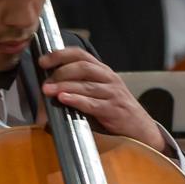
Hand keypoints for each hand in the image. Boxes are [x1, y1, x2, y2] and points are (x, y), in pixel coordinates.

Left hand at [38, 47, 168, 152]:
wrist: (141, 128)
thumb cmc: (116, 110)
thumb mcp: (100, 92)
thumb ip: (80, 86)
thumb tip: (50, 87)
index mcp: (103, 72)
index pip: (81, 55)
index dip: (61, 55)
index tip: (43, 60)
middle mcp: (109, 78)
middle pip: (83, 67)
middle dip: (60, 71)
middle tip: (45, 81)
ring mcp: (113, 93)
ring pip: (86, 84)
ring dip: (63, 86)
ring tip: (48, 90)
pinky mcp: (114, 110)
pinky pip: (92, 103)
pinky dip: (76, 100)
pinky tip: (63, 99)